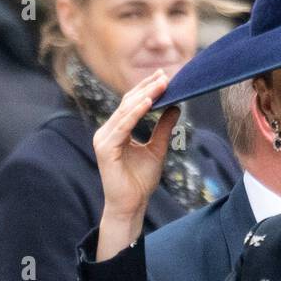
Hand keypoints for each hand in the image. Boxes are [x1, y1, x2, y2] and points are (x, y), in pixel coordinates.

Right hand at [92, 69, 180, 228]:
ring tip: (161, 84)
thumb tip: (175, 108)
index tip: (164, 77)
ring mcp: (104, 139)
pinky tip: (149, 102)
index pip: (131, 104)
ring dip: (144, 96)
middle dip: (147, 88)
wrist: (131, 206)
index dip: (147, 89)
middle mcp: (107, 131)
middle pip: (128, 103)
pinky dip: (135, 113)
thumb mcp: (157, 150)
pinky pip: (123, 126)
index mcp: (117, 131)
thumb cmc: (140, 182)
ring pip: (125, 112)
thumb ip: (163, 129)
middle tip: (165, 75)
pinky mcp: (106, 148)